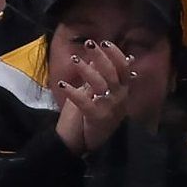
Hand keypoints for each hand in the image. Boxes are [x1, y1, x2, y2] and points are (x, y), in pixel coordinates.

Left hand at [54, 38, 130, 155]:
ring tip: (75, 60)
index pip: (123, 68)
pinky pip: (84, 101)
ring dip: (86, 70)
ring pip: (99, 83)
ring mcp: (109, 108)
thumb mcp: (98, 94)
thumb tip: (96, 55)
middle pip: (112, 72)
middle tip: (89, 44)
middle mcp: (119, 98)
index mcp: (122, 91)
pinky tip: (62, 84)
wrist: (86, 144)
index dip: (115, 54)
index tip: (104, 42)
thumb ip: (100, 76)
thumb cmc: (93, 116)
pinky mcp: (96, 118)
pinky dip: (72, 92)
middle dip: (100, 56)